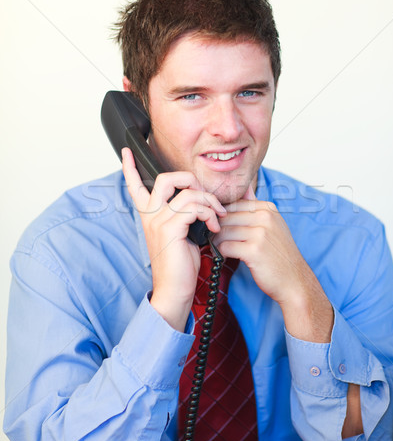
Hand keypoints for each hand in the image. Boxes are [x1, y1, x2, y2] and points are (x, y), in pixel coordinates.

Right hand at [122, 148, 225, 330]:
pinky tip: (215, 227)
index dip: (130, 167)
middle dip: (191, 179)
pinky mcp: (171, 228)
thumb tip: (202, 201)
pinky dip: (211, 214)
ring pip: (188, 192)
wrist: (175, 289)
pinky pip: (195, 208)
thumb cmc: (180, 263)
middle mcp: (150, 215)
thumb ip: (184, 214)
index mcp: (149, 215)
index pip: (135, 186)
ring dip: (210, 202)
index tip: (127, 151)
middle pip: (167, 178)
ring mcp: (158, 220)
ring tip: (218, 216)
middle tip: (206, 196)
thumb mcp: (181, 233)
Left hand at [213, 185, 333, 341]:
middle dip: (216, 229)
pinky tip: (224, 257)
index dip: (222, 216)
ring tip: (218, 248)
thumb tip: (243, 190)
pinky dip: (220, 253)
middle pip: (225, 217)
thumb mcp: (273, 225)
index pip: (233, 204)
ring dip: (216, 241)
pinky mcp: (254, 250)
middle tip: (213, 239)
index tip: (218, 227)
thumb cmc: (280, 255)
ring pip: (223, 231)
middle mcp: (265, 217)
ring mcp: (260, 233)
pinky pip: (225, 246)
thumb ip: (256, 209)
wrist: (294, 281)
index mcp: (268, 208)